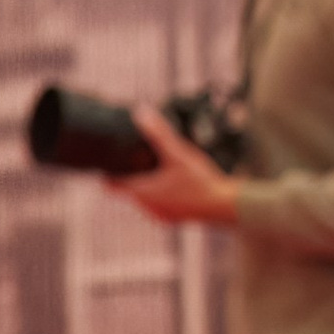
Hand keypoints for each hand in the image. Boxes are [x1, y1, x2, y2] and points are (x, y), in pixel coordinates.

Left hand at [109, 105, 238, 227]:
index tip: (109, 164)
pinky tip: (176, 188)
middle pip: (129, 190)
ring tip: (160, 173)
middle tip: (141, 162)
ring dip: (149, 188)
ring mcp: (160, 215)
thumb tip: (141, 113)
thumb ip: (159, 134)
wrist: (224, 207)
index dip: (108, 174)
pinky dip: (163, 198)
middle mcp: (147, 207)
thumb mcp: (178, 154)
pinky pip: (159, 207)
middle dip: (133, 177)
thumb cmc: (201, 182)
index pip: (112, 185)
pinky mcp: (173, 220)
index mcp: (143, 191)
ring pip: (145, 199)